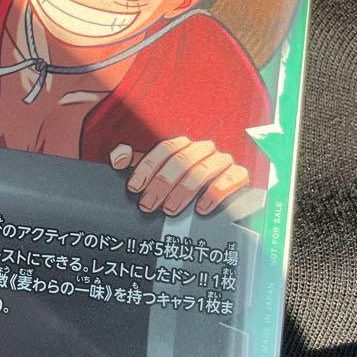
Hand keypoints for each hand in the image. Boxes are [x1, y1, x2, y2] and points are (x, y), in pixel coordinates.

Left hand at [109, 137, 249, 215]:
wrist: (224, 192)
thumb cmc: (184, 183)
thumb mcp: (160, 172)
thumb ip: (138, 163)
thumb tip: (117, 158)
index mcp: (183, 145)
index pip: (164, 149)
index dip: (147, 167)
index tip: (135, 187)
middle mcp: (203, 149)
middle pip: (180, 161)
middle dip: (161, 184)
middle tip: (148, 205)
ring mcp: (222, 160)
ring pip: (202, 171)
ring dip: (183, 192)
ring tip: (170, 211)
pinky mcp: (240, 175)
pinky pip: (229, 180)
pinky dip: (214, 194)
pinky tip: (201, 209)